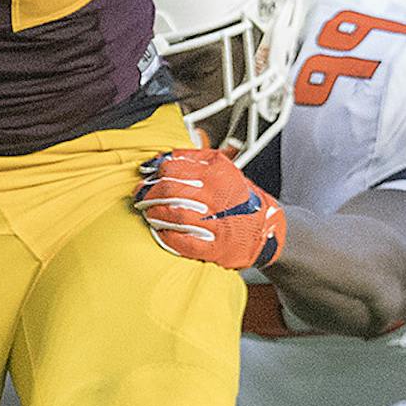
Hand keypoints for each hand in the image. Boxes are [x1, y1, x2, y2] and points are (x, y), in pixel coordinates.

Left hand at [133, 146, 286, 269]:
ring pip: (173, 215)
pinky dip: (166, 236)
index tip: (148, 175)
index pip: (174, 167)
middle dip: (148, 193)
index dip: (156, 171)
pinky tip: (159, 231)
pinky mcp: (214, 247)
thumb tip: (164, 158)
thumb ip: (195, 159)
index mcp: (218, 174)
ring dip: (154, 213)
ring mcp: (216, 223)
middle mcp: (217, 197)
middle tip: (140, 196)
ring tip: (148, 212)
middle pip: (169, 190)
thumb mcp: (224, 169)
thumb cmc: (239, 198)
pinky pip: (182, 242)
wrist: (264, 229)